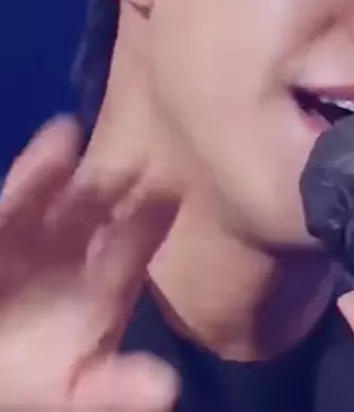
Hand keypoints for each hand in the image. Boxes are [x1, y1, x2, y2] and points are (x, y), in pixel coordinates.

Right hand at [0, 116, 178, 409]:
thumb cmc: (24, 375)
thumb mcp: (73, 391)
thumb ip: (116, 389)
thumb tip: (169, 389)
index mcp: (107, 281)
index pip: (137, 242)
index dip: (156, 217)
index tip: (177, 185)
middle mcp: (80, 248)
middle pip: (106, 206)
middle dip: (123, 180)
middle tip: (148, 143)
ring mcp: (42, 230)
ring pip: (67, 191)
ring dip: (84, 165)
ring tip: (109, 127)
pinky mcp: (8, 218)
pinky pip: (25, 188)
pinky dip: (40, 164)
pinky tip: (61, 132)